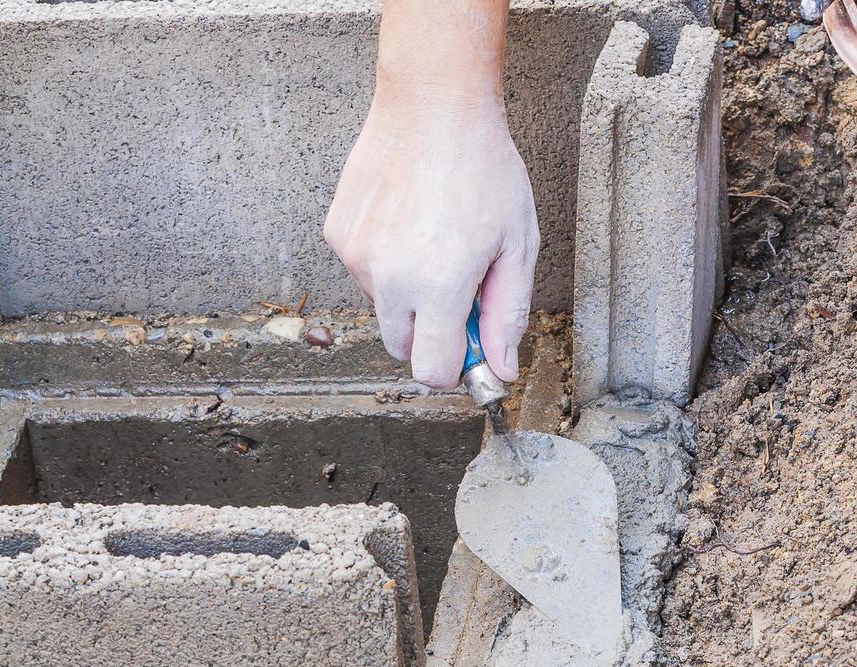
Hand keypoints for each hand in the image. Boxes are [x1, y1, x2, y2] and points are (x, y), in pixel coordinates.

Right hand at [325, 98, 537, 385]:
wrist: (433, 104)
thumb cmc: (484, 169)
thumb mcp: (517, 247)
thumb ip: (506, 316)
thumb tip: (500, 369)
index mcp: (438, 286)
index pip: (431, 371)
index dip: (456, 366)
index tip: (472, 347)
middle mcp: (388, 277)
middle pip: (402, 348)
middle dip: (432, 334)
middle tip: (462, 290)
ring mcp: (356, 255)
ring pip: (384, 309)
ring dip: (410, 295)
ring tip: (437, 241)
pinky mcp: (338, 233)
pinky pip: (366, 272)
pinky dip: (388, 262)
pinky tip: (410, 221)